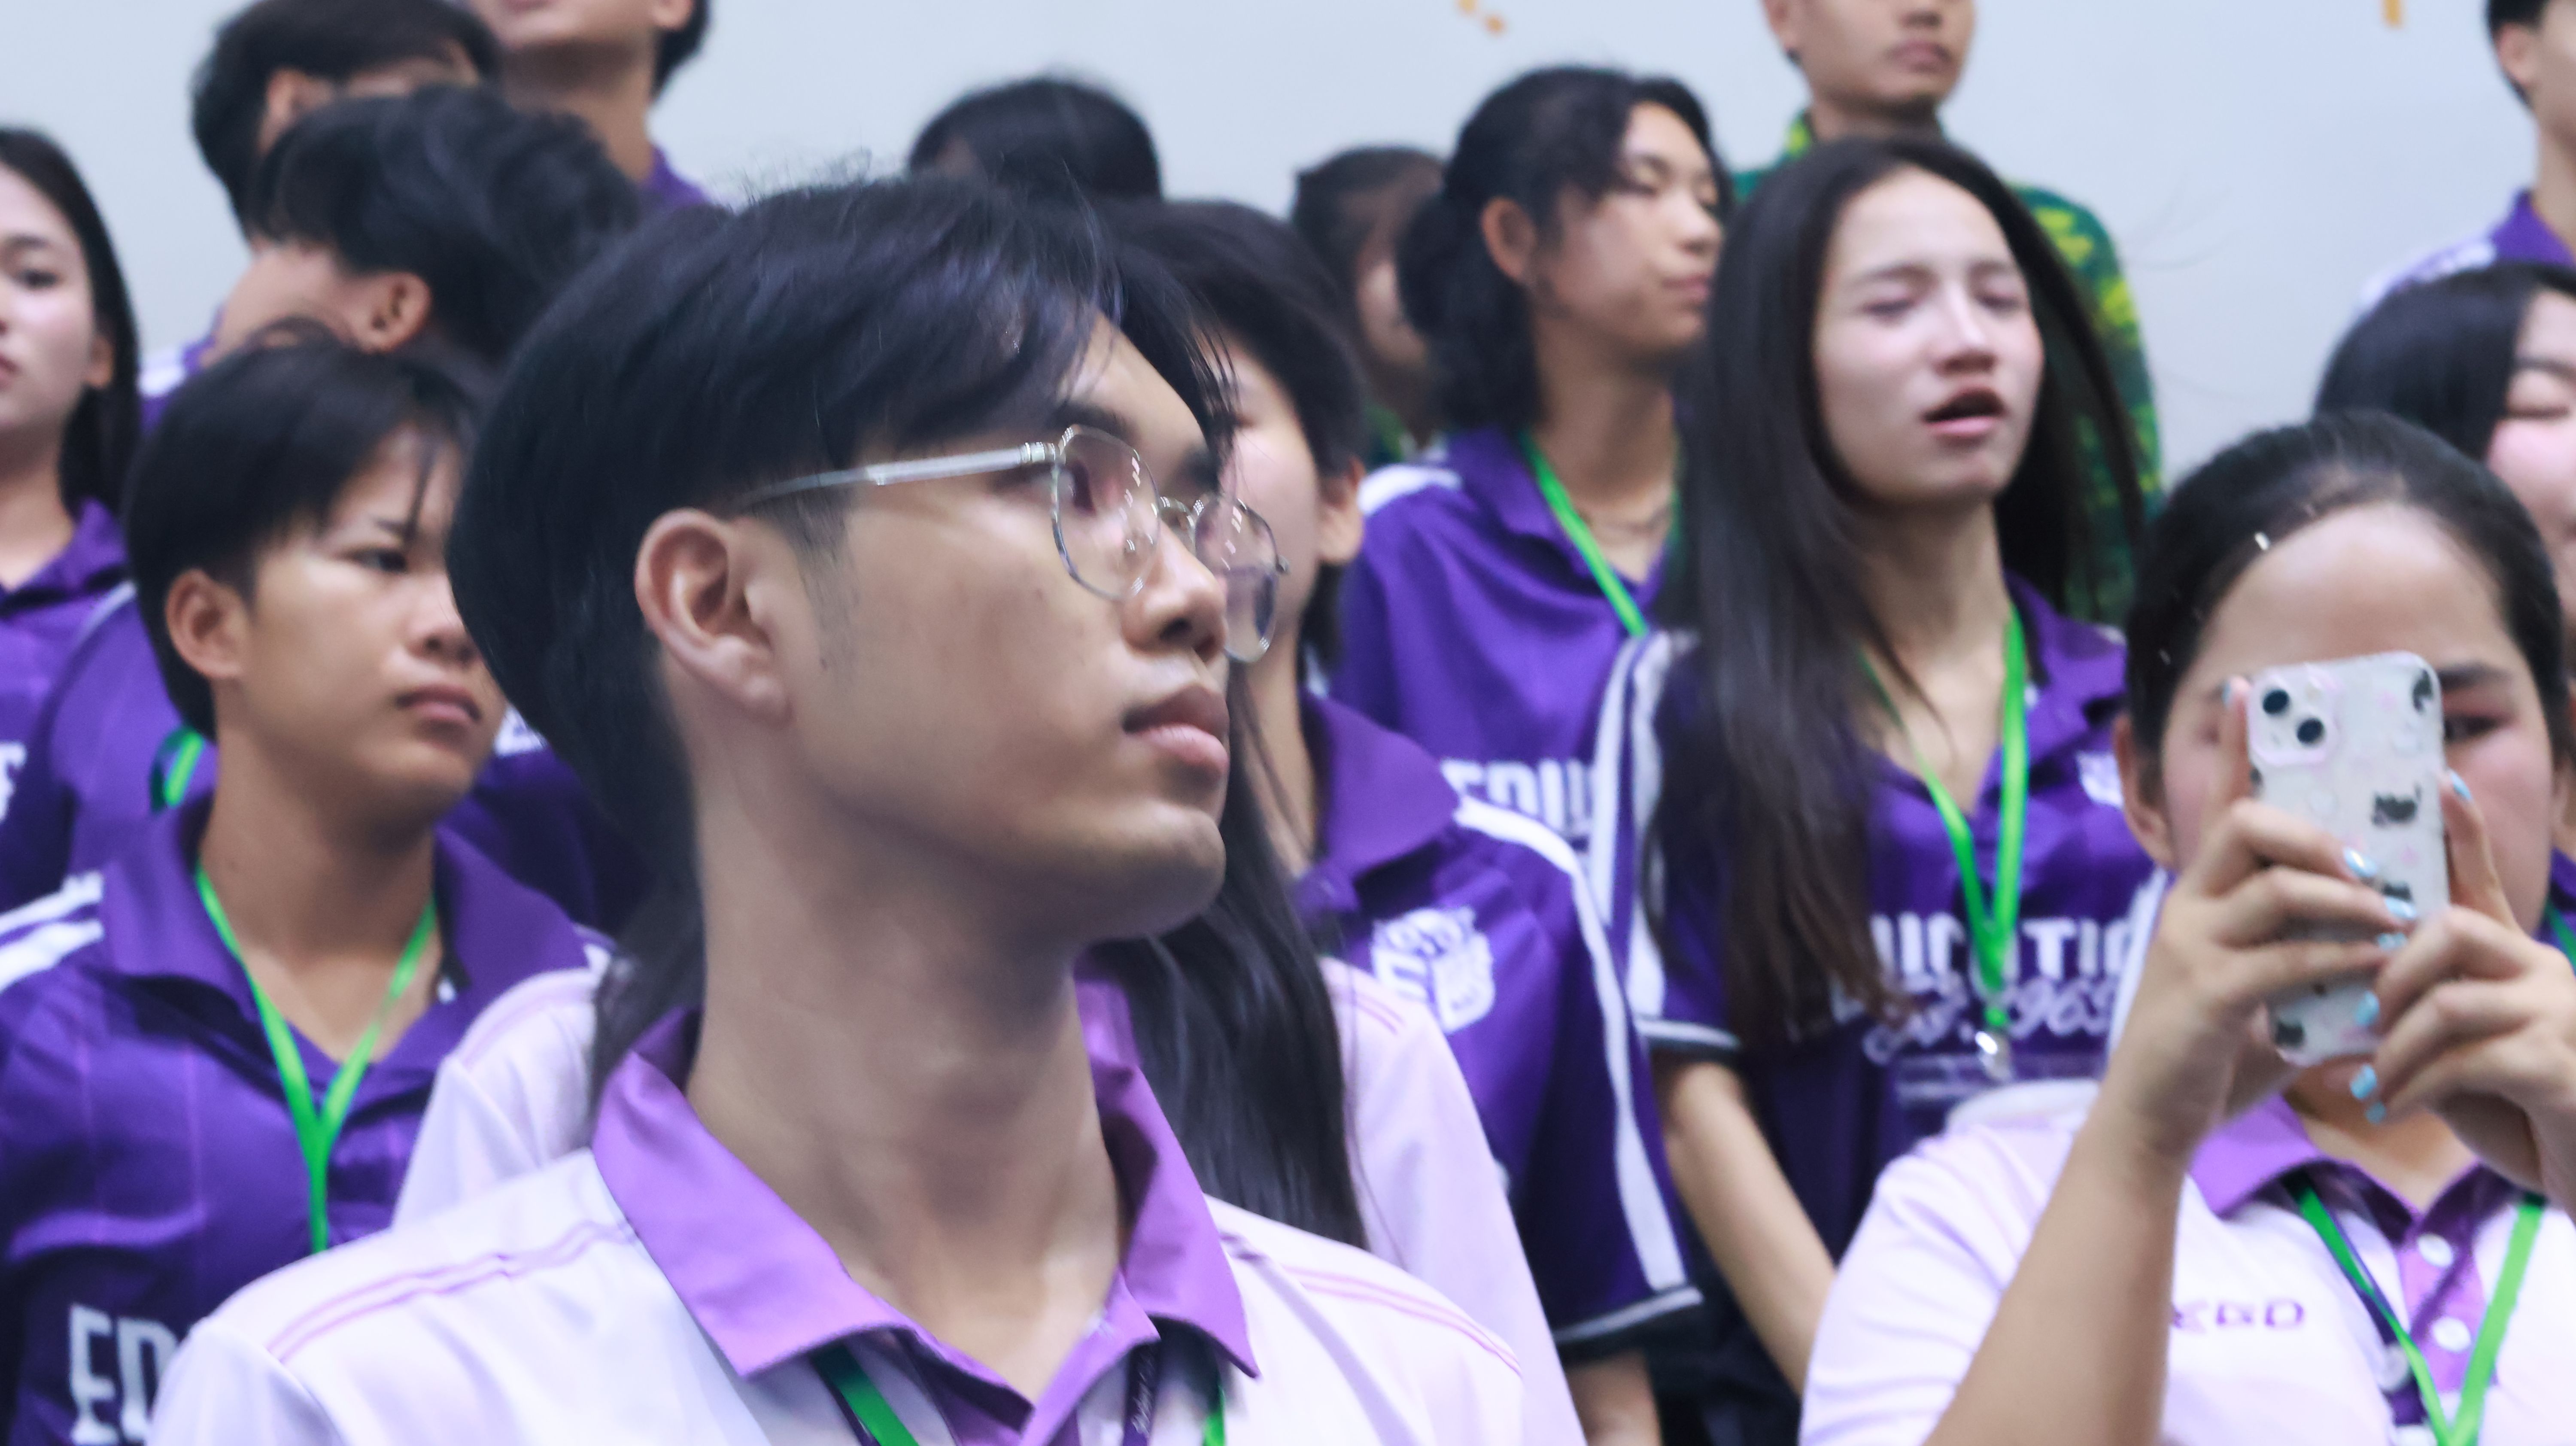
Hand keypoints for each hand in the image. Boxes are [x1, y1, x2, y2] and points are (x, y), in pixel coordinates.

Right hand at [2097, 681, 2400, 1167]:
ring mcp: (2194, 947)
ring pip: (2276, 886)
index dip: (2235, 747)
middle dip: (2318, 832)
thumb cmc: (2206, 1057)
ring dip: (2347, 896)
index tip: (2249, 691)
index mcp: (2197, 899)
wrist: (2149, 1118)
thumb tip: (2368, 945)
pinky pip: (2288, 956)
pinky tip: (2375, 969)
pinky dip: (2341, 958)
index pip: (2215, 805)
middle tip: (2371, 864)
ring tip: (2392, 918)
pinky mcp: (2209, 993)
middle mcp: (2188, 908)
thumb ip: (2297, 959)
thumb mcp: (2253, 993)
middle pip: (2247, 825)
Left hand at [2364, 776, 2575, 1211]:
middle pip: (2453, 929)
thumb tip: (2353, 1023)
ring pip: (2450, 1002)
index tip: (2439, 778)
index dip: (2466, 832)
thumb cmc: (2517, 1114)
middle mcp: (2542, 971)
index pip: (2485, 883)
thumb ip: (2420, 1025)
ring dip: (2395, 1046)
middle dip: (2390, 970)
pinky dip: (2414, 1086)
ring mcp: (2557, 1015)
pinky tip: (2388, 1109)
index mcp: (2515, 960)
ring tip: (2369, 1080)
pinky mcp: (2560, 1066)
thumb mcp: (2459, 1060)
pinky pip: (2467, 1061)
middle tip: (2359, 1017)